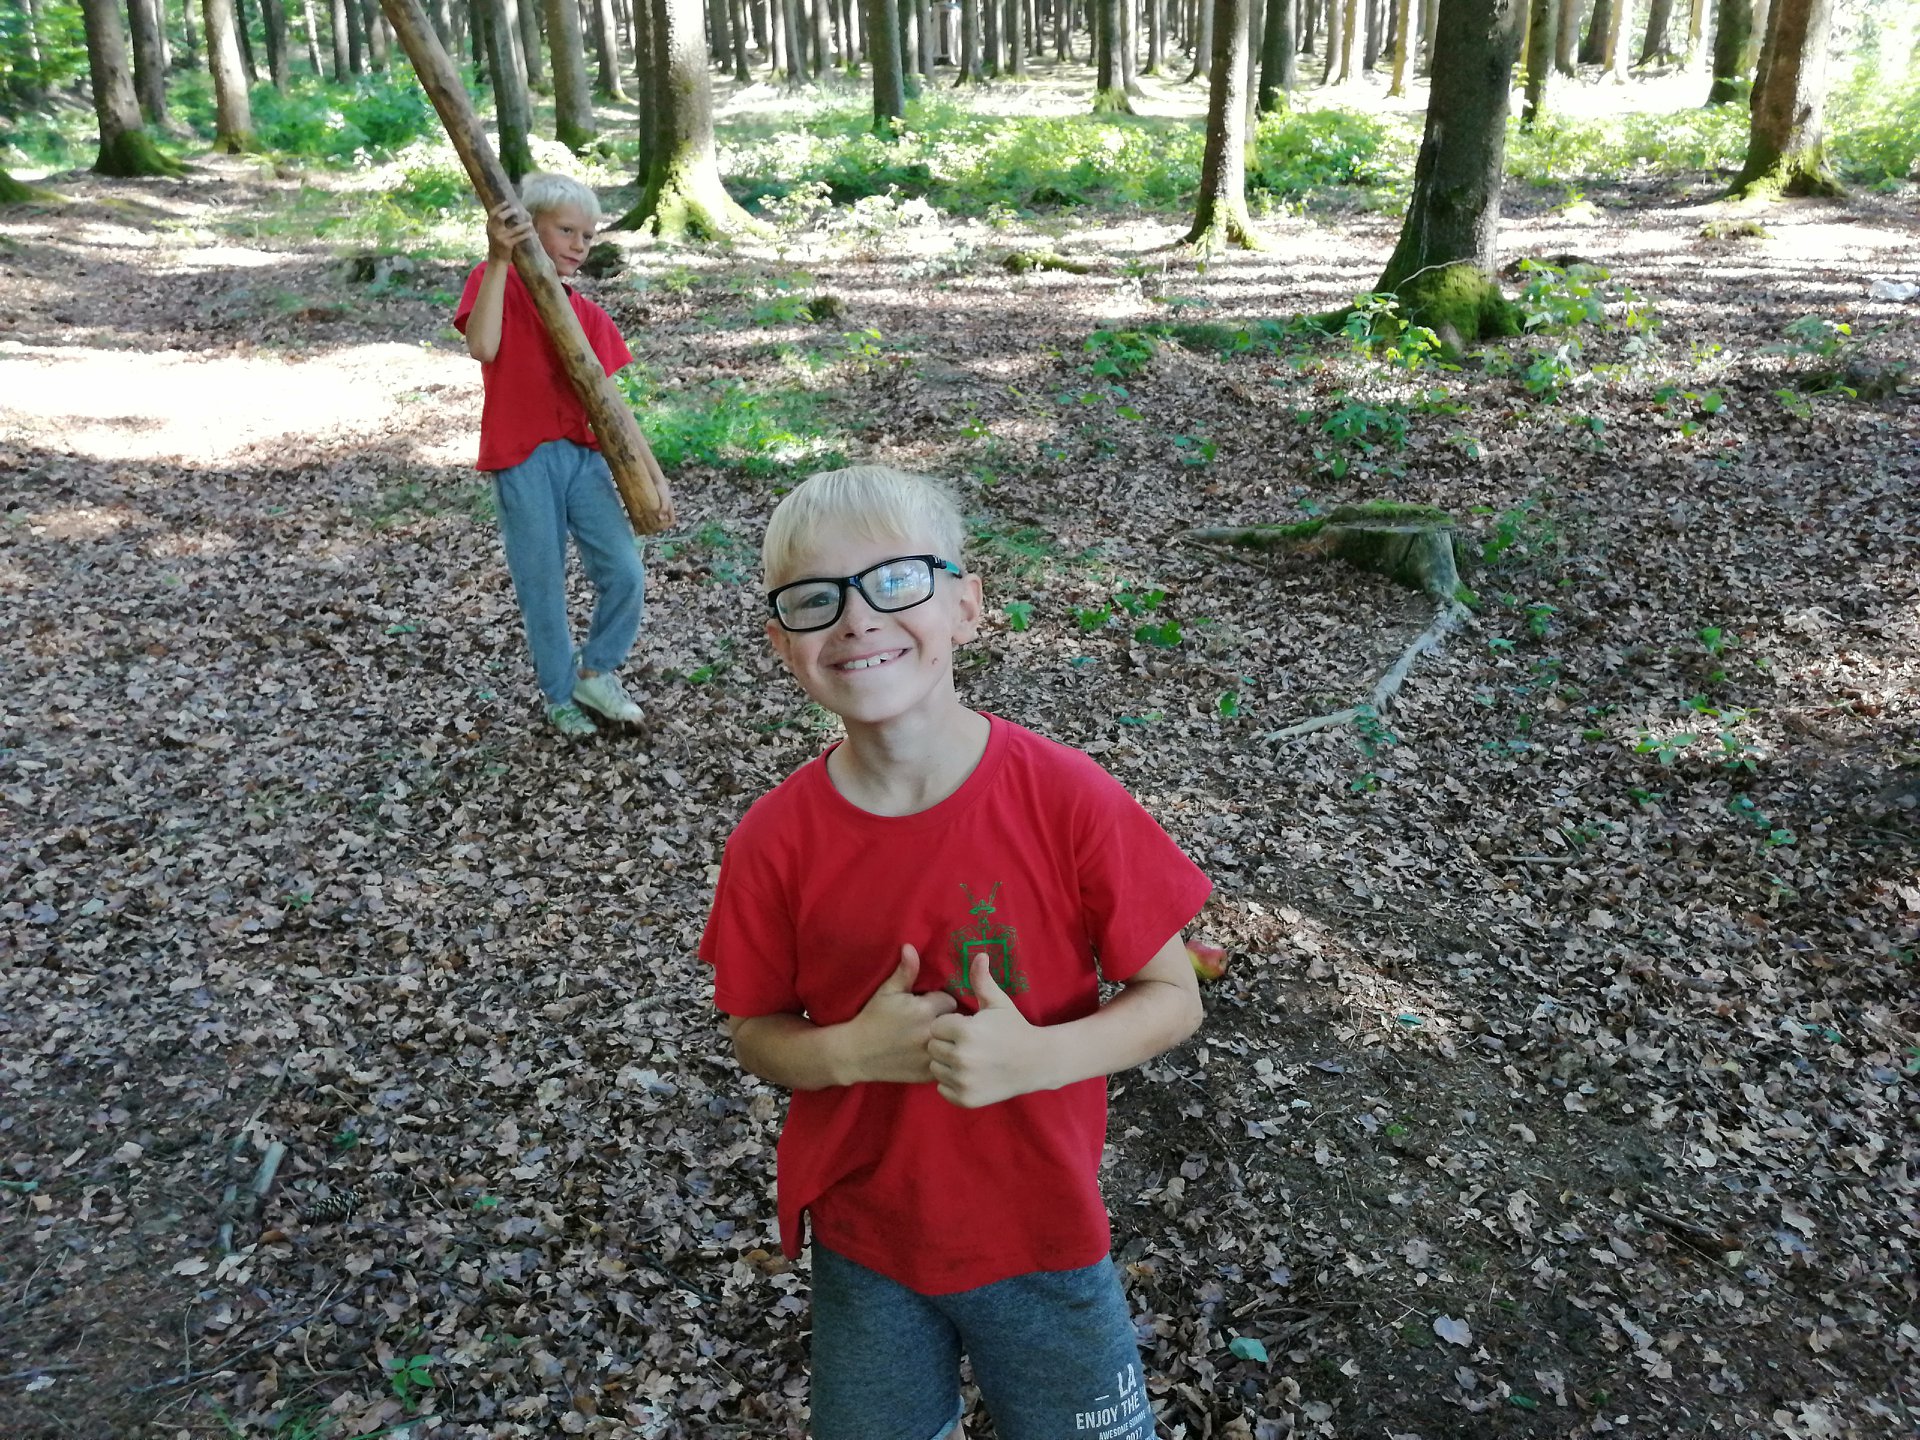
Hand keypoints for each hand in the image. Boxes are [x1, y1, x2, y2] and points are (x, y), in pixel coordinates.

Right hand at [485, 200, 534, 261]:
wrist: (497, 259)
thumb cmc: (497, 244)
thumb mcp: (493, 233)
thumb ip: (497, 224)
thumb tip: (508, 211)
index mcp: (489, 226)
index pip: (492, 213)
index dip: (499, 207)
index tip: (507, 202)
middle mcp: (493, 231)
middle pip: (500, 217)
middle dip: (509, 212)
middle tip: (517, 210)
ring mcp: (500, 238)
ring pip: (514, 229)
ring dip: (523, 226)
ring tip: (530, 224)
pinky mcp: (507, 245)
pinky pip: (519, 238)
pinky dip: (526, 235)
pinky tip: (532, 233)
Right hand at [843, 945, 957, 1085]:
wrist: (855, 1053)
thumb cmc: (872, 1018)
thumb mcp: (887, 992)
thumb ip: (905, 971)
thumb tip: (911, 946)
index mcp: (924, 1010)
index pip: (949, 1001)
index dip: (940, 1003)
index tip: (929, 1006)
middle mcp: (931, 1033)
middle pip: (955, 1023)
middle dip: (947, 1021)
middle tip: (931, 1021)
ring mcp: (930, 1056)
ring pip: (952, 1044)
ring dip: (946, 1040)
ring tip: (931, 1037)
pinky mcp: (927, 1074)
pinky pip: (946, 1063)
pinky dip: (940, 1058)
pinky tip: (926, 1053)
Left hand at [928, 954, 1044, 1108]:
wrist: (1036, 1062)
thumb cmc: (1014, 1028)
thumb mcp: (998, 1003)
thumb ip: (982, 980)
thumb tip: (977, 954)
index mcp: (965, 1032)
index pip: (936, 1027)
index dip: (949, 1026)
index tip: (965, 1027)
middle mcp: (962, 1058)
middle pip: (932, 1048)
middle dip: (945, 1044)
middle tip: (966, 1043)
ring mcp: (964, 1081)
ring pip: (935, 1068)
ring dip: (946, 1063)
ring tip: (967, 1058)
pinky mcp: (966, 1099)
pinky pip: (942, 1088)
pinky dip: (951, 1083)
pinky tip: (969, 1074)